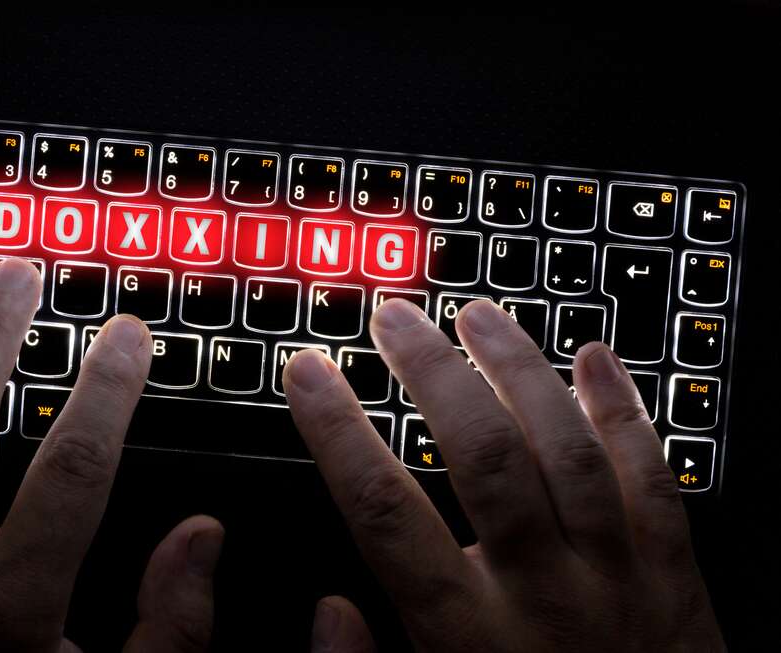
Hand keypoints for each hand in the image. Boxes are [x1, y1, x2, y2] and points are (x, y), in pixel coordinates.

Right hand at [284, 298, 724, 651]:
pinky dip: (623, 410)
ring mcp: (617, 580)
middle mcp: (543, 596)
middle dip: (432, 372)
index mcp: (468, 640)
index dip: (338, 430)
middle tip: (395, 317)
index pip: (385, 512)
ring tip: (477, 314)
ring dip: (519, 368)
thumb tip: (328, 611)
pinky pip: (653, 478)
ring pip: (568, 448)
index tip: (309, 373)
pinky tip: (594, 360)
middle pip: (485, 455)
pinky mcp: (674, 578)